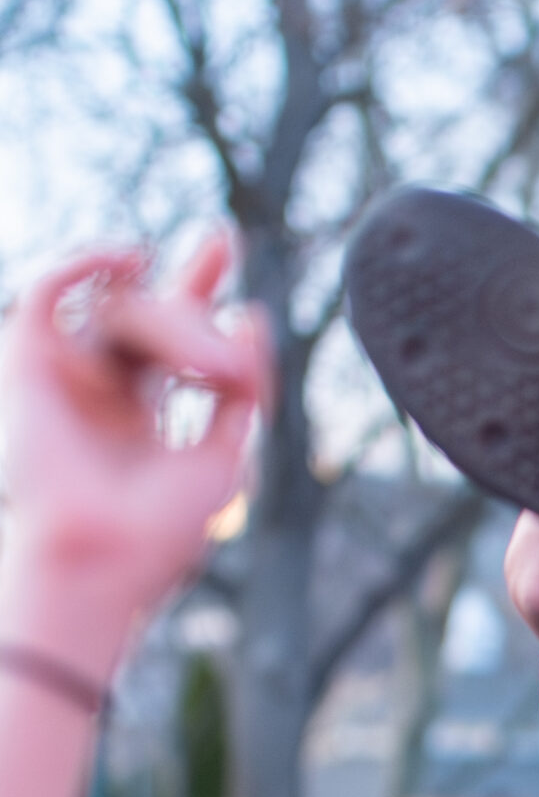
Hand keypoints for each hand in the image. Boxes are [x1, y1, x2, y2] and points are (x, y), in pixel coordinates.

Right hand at [0, 235, 269, 666]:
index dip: (196, 281)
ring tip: (213, 372)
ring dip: (177, 326)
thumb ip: (241, 388)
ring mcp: (65, 372)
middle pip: (150, 310)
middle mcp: (100, 384)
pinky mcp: (28, 363)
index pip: (171, 330)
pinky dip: (84, 264)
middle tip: (229, 345)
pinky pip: (47, 293)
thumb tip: (252, 313)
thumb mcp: (224, 454)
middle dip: (195, 296)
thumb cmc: (161, 527)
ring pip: (124, 308)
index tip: (227, 239)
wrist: (103, 557)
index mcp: (144, 408)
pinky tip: (131, 257)